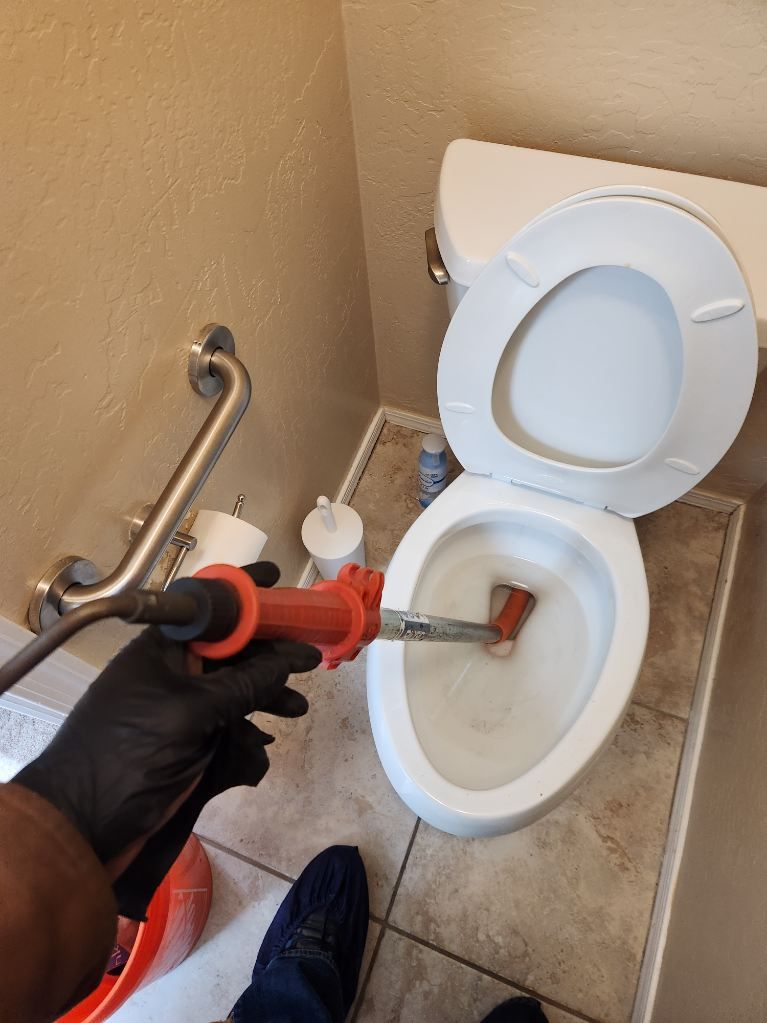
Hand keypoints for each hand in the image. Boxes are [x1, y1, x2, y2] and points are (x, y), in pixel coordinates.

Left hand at [14, 562, 320, 918]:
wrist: (80, 827)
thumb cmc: (128, 756)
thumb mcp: (191, 713)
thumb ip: (245, 684)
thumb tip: (295, 655)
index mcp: (162, 651)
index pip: (211, 611)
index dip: (246, 598)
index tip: (282, 587)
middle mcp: (173, 674)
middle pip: (231, 653)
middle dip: (270, 658)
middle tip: (309, 663)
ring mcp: (179, 712)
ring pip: (234, 693)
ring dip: (266, 699)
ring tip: (296, 711)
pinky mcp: (185, 747)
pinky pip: (226, 729)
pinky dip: (247, 736)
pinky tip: (263, 747)